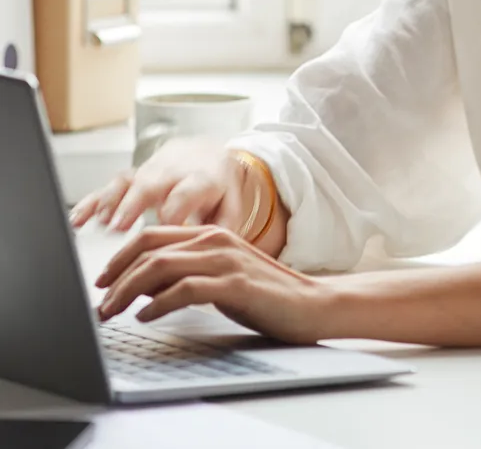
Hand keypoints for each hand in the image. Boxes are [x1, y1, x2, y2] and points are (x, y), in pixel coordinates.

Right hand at [69, 138, 247, 232]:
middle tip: (118, 227)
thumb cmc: (218, 187)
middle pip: (151, 184)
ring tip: (97, 224)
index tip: (162, 238)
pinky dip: (93, 200)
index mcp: (200, 179)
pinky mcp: (133, 177)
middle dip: (133, 204)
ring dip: (110, 201)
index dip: (173, 216)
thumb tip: (210, 255)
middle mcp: (171, 172)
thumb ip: (222, 228)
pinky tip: (79, 219)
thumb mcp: (230, 205)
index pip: (184, 196)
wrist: (207, 153)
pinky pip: (110, 185)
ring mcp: (149, 173)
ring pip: (127, 181)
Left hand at [95, 225, 333, 343]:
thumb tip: (144, 287)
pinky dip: (157, 304)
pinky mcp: (234, 283)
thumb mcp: (220, 278)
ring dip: (128, 291)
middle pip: (149, 248)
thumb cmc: (265, 294)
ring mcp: (225, 259)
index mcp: (211, 233)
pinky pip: (184, 289)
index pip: (151, 236)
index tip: (102, 281)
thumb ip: (187, 274)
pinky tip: (146, 316)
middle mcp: (215, 239)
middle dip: (116, 276)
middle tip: (99, 302)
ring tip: (113, 312)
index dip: (120, 257)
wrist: (310, 303)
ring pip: (160, 266)